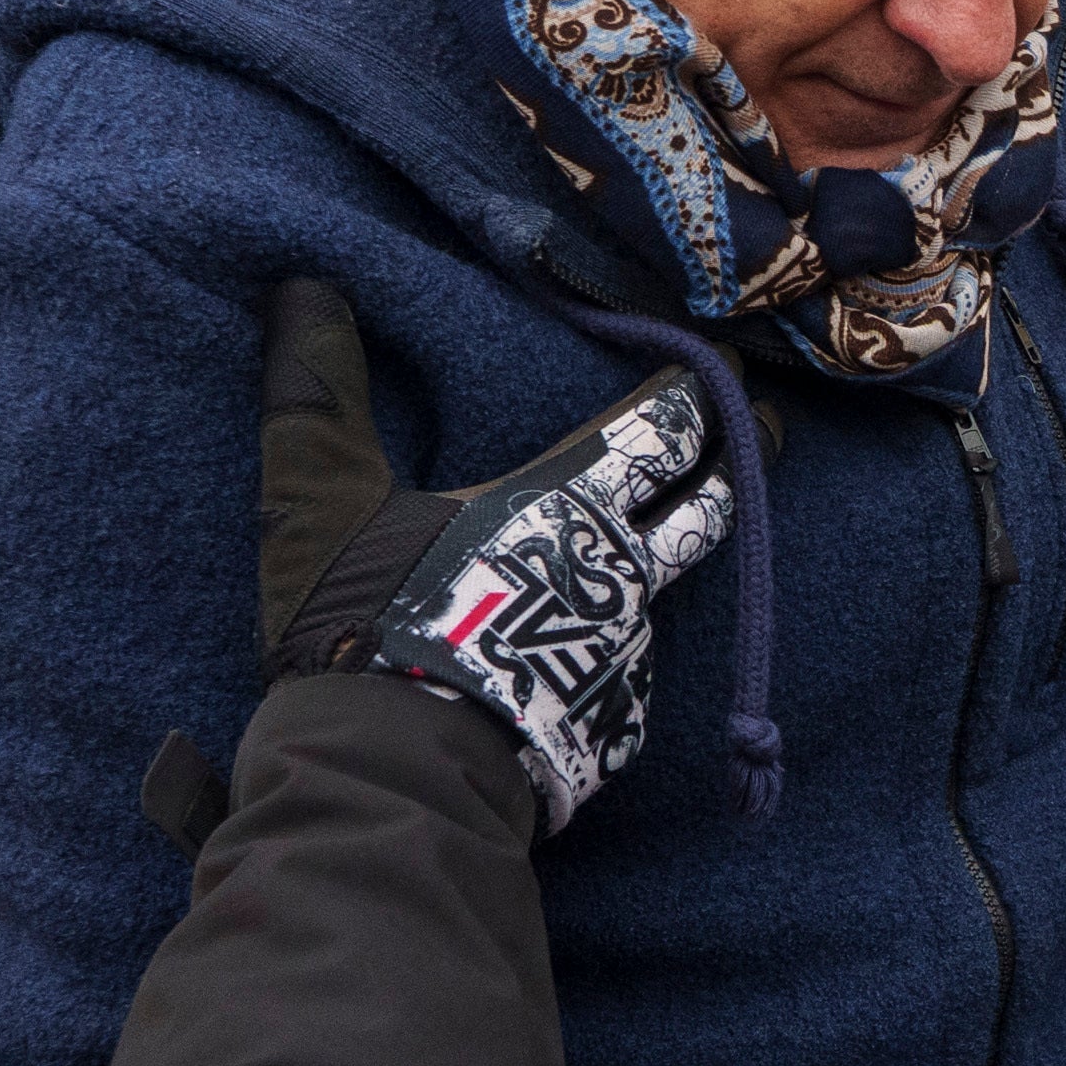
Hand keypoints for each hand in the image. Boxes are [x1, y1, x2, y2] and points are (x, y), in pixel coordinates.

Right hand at [254, 277, 729, 830]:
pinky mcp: (619, 729)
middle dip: (740, 463)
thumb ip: (316, 394)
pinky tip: (586, 670)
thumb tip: (300, 287)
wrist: (396, 779)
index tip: (729, 370)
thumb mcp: (320, 500)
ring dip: (675, 571)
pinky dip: (615, 667)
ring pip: (674, 600)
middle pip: (707, 508)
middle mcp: (617, 575)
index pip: (655, 431)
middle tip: (765, 434)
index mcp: (561, 504)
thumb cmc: (366, 628)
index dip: (695, 396)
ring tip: (669, 556)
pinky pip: (629, 685)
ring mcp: (629, 658)